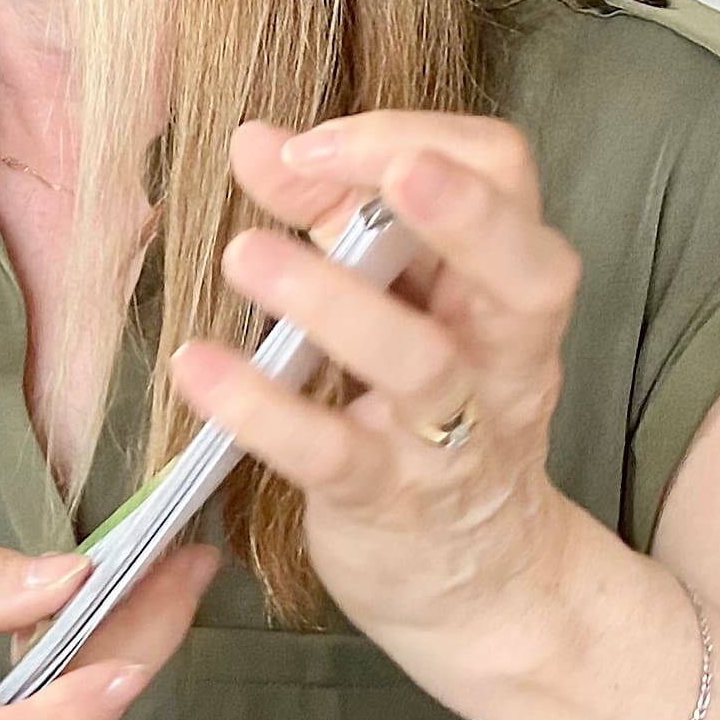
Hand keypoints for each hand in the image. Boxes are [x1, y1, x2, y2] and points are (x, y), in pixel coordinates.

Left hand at [167, 113, 579, 669]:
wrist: (479, 581)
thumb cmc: (424, 414)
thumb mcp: (395, 302)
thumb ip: (330, 216)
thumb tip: (256, 140)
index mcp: (506, 285)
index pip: (505, 174)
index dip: (417, 137)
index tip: (312, 144)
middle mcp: (503, 355)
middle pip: (524, 268)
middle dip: (451, 206)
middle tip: (336, 162)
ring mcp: (452, 435)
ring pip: (420, 361)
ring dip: (328, 298)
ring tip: (244, 254)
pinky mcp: (388, 501)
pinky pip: (331, 451)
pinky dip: (262, 407)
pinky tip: (195, 368)